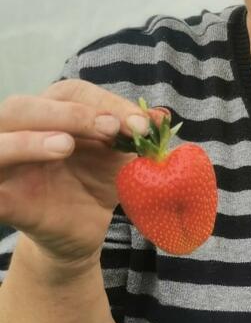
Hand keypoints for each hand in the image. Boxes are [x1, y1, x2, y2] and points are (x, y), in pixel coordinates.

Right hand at [0, 80, 165, 268]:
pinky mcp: (4, 202)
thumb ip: (135, 135)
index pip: (69, 94)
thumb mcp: (120, 156)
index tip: (141, 124)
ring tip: (64, 146)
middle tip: (110, 128)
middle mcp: (20, 133)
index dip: (106, 102)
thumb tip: (161, 117)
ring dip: (26, 141)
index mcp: (51, 113)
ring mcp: (7, 168)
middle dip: (69, 113)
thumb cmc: (97, 181)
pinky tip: (12, 192)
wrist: (84, 229)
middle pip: (22, 107)